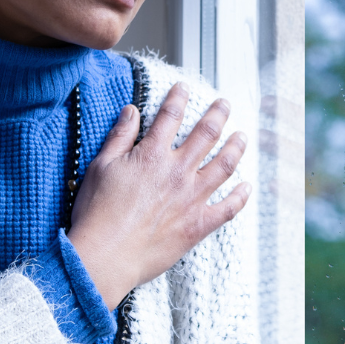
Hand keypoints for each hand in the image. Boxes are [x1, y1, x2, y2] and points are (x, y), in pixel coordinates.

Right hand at [67, 82, 250, 309]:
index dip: (178, 98)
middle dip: (218, 115)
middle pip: (206, 134)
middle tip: (225, 104)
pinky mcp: (198, 225)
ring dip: (236, 147)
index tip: (184, 88)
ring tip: (242, 137)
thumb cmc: (97, 213)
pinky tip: (247, 187)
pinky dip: (241, 196)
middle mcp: (177, 172)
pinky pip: (228, 208)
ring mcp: (192, 198)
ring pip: (224, 165)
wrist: (105, 255)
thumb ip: (120, 137)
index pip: (170, 117)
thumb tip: (131, 111)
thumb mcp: (101, 166)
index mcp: (152, 155)